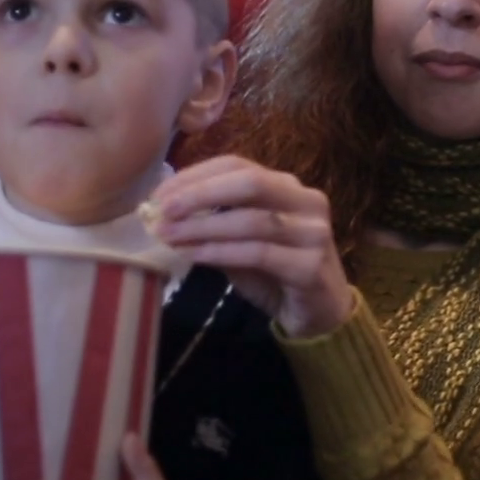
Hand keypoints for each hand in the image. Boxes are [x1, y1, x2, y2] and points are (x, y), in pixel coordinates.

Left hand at [148, 155, 353, 337]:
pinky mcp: (310, 266)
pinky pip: (259, 253)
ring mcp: (313, 233)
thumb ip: (213, 225)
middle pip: (251, 183)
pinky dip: (221, 252)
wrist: (321, 313)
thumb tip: (163, 215)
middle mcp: (307, 201)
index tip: (159, 194)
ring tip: (168, 236)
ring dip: (203, 227)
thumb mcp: (241, 242)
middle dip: (201, 194)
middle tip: (162, 210)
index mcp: (288, 187)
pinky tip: (193, 255)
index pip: (238, 166)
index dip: (196, 176)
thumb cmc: (276, 273)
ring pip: (252, 220)